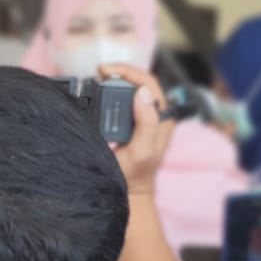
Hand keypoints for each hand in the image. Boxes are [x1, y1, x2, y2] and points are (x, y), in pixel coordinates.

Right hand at [101, 64, 174, 197]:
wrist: (128, 190)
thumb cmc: (135, 174)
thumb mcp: (142, 150)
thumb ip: (146, 122)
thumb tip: (142, 91)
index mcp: (163, 117)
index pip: (149, 83)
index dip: (128, 72)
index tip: (106, 70)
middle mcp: (155, 113)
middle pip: (139, 82)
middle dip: (119, 73)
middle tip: (99, 72)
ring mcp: (143, 116)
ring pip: (131, 88)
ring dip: (114, 80)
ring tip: (97, 78)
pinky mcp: (131, 120)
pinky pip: (123, 99)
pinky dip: (111, 91)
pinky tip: (99, 90)